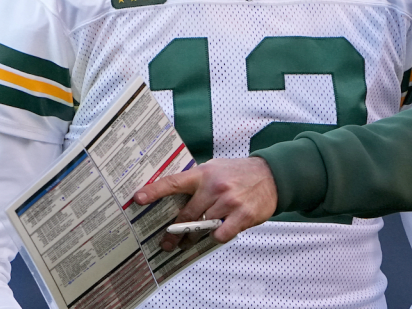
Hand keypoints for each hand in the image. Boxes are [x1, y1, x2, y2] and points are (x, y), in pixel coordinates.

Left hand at [134, 157, 277, 249]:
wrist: (272, 175)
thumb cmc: (241, 173)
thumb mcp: (217, 168)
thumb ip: (198, 180)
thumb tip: (175, 194)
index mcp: (205, 174)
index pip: (174, 182)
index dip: (154, 191)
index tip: (138, 198)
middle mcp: (215, 187)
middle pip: (186, 215)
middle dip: (175, 232)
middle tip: (168, 242)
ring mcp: (229, 202)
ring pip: (203, 227)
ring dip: (197, 235)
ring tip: (194, 239)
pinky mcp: (242, 215)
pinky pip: (221, 234)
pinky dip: (217, 236)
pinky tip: (219, 232)